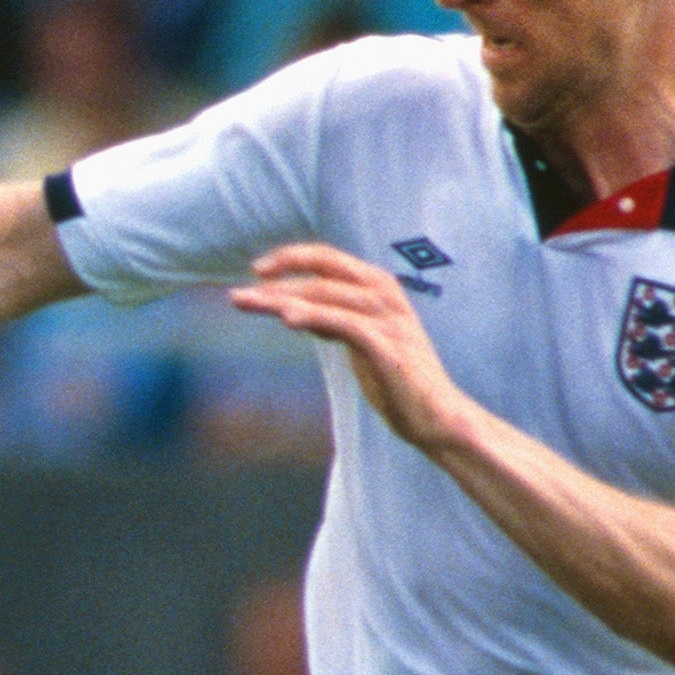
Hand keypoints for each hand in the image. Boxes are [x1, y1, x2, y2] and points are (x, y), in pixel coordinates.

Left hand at [227, 243, 466, 449]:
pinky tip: (288, 319)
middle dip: (278, 279)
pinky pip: (345, 324)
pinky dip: (316, 317)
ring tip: (250, 303)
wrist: (434, 416)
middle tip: (240, 294)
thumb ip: (333, 319)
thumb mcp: (360, 339)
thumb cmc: (396, 379)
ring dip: (284, 299)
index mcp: (379, 287)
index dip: (292, 258)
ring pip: (328, 296)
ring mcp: (388, 320)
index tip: (258, 269)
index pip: (329, 259)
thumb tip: (295, 309)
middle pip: (324, 273)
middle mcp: (385, 295)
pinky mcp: (387, 347)